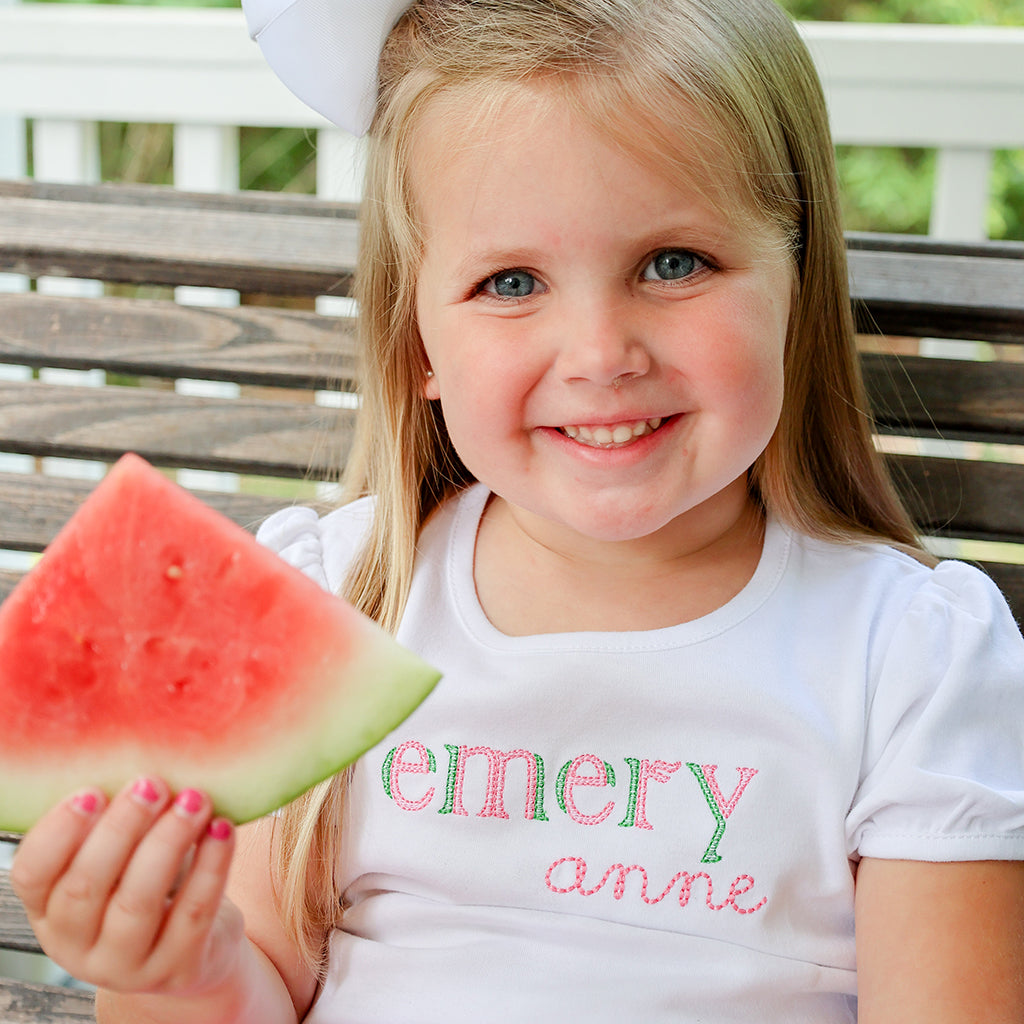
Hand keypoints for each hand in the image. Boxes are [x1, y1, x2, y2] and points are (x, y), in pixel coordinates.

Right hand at [10, 778, 244, 997]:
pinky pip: (193, 914)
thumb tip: (131, 745)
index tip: (91, 791)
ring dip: (168, 842)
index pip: (32, 875)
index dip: (58, 832)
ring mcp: (127, 965)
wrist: (194, 947)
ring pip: (139, 903)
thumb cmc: (147, 880)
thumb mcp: (118, 858)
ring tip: (195, 798)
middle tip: (152, 783)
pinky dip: (210, 867)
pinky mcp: (177, 970)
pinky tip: (222, 829)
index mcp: (49, 910)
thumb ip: (111, 820)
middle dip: (121, 829)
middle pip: (87, 887)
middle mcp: (77, 945)